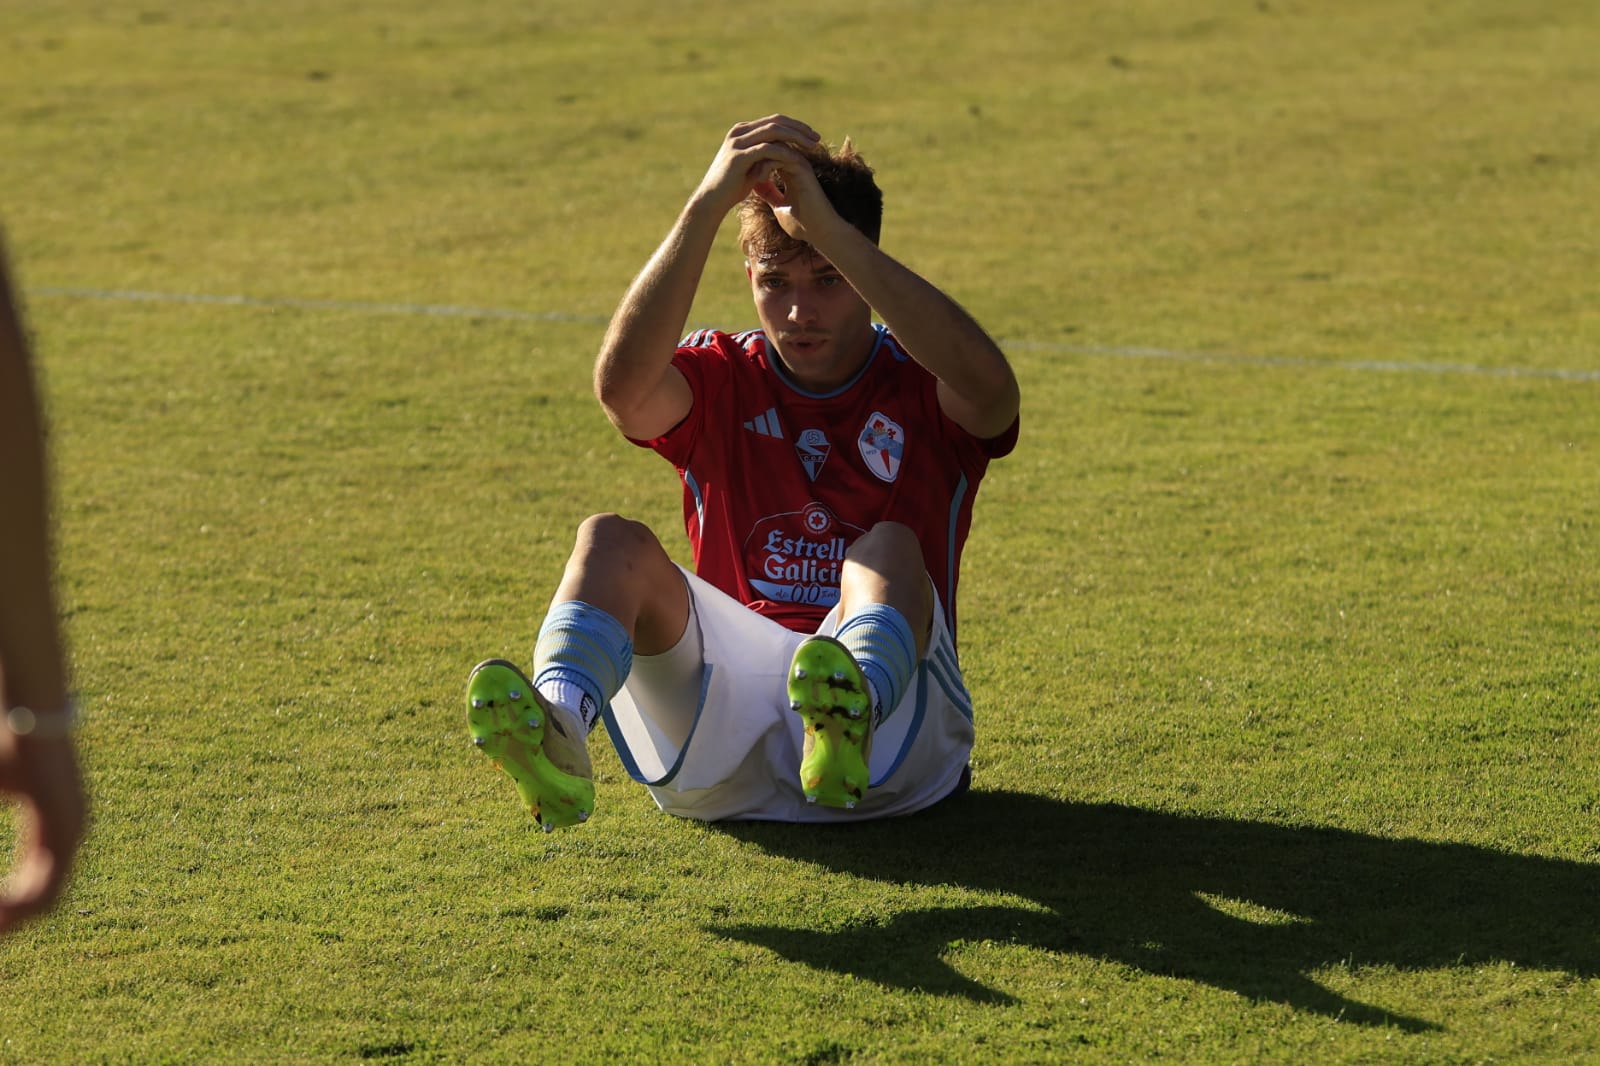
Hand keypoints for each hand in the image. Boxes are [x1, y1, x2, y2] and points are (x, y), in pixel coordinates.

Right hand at [0, 732, 86, 933]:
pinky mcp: (68, 826)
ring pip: (44, 899)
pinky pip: (48, 884)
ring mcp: (73, 830)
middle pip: (40, 898)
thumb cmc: (2, 745)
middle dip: (10, 921)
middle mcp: (68, 832)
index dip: (7, 908)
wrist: (28, 712)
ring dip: (11, 917)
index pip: (30, 884)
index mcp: (49, 827)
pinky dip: (18, 905)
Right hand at [694, 114, 821, 213]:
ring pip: (773, 131)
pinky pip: (766, 149)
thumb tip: (782, 153)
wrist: (711, 201)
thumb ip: (764, 157)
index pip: (774, 120)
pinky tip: (797, 159)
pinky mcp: (738, 156)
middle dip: (799, 129)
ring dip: (796, 137)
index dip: (795, 126)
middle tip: (817, 138)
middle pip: (776, 121)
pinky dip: (784, 152)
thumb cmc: (731, 188)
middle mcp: (738, 132)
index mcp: (742, 131)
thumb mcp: (751, 168)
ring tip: (812, 146)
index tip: (812, 136)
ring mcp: (737, 142)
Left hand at [749, 148, 839, 248]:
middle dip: (753, 156)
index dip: (751, 161)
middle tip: (739, 168)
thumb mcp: (779, 207)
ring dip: (758, 160)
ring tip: (749, 176)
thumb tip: (755, 187)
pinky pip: (780, 156)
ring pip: (774, 148)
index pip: (767, 154)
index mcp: (790, 170)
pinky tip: (759, 179)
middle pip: (770, 146)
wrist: (821, 233)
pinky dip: (766, 165)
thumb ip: (769, 194)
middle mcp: (796, 163)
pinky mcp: (803, 168)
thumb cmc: (802, 225)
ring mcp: (800, 164)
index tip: (738, 175)